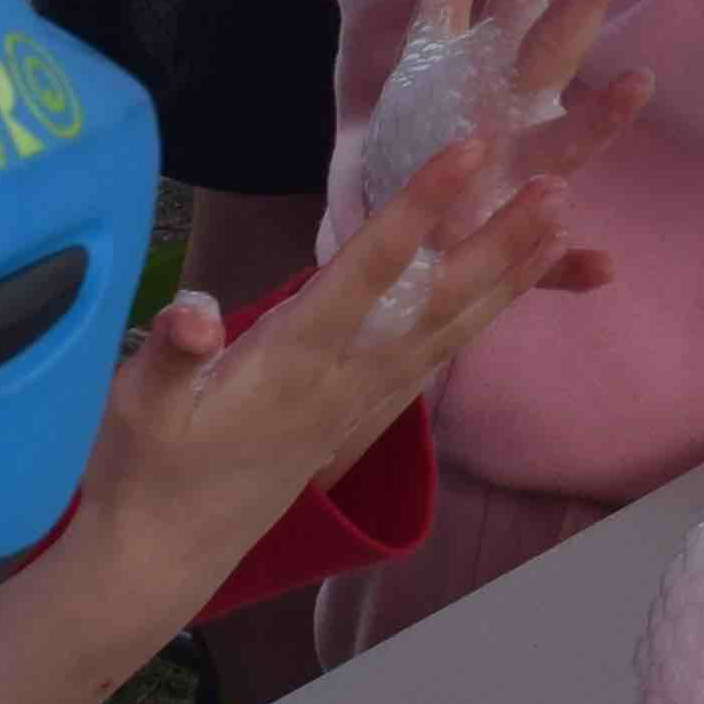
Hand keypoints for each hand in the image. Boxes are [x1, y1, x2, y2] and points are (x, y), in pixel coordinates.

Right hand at [73, 0, 645, 601]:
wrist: (168, 553)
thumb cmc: (147, 468)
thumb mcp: (139, 408)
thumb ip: (170, 355)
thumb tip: (191, 310)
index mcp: (294, 362)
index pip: (368, 272)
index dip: (416, 208)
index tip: (465, 150)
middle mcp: (346, 380)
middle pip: (439, 301)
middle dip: (500, 243)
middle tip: (559, 187)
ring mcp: (364, 402)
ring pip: (454, 329)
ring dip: (511, 275)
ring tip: (564, 221)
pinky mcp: (366, 414)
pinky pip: (441, 353)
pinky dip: (486, 313)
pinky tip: (515, 285)